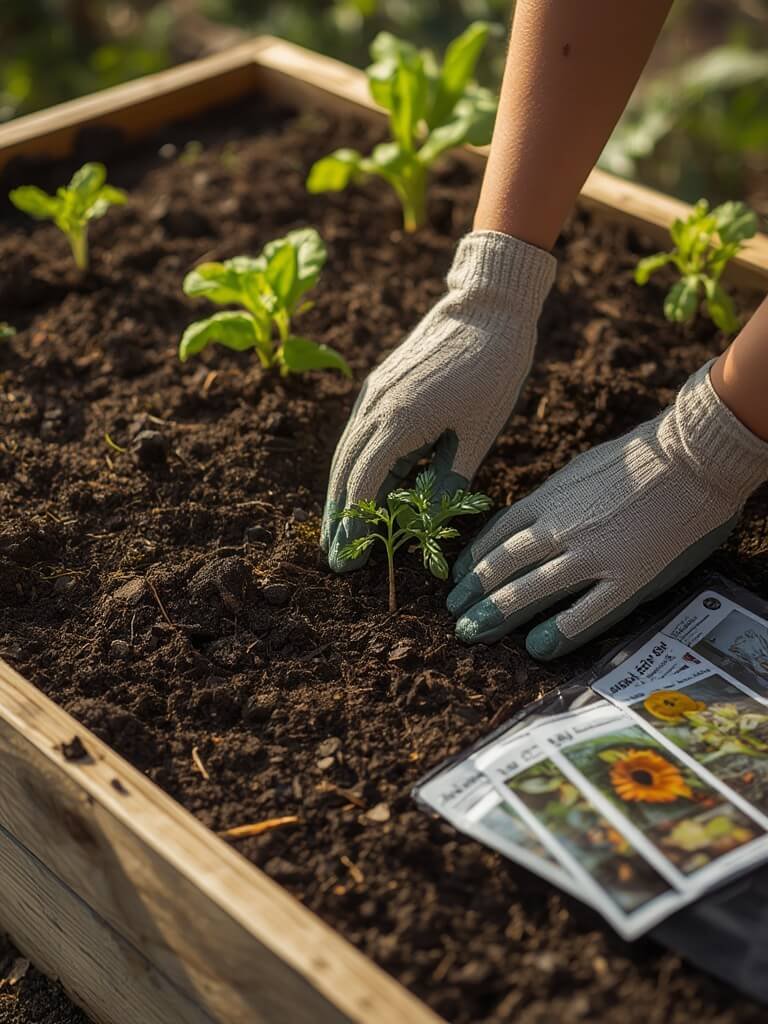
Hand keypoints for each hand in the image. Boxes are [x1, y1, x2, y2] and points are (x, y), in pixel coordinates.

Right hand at [321, 230, 555, 570]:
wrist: (488, 304)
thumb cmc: (493, 368)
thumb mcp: (477, 432)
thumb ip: (449, 479)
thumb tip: (426, 524)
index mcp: (398, 421)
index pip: (364, 487)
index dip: (353, 528)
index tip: (347, 562)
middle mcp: (376, 408)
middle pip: (344, 473)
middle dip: (337, 519)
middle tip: (334, 559)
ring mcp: (374, 394)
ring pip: (346, 453)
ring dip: (339, 495)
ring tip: (337, 531)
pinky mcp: (380, 385)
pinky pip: (358, 433)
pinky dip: (353, 466)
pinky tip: (359, 485)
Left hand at [447, 362, 767, 657]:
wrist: (692, 455)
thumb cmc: (640, 456)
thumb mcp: (580, 468)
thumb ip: (553, 497)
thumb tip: (533, 518)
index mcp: (548, 499)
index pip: (496, 535)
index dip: (473, 562)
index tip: (457, 580)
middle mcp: (559, 528)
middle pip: (502, 566)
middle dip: (473, 593)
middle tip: (454, 616)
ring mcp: (591, 555)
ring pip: (529, 590)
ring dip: (497, 614)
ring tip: (472, 632)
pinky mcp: (626, 578)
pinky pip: (584, 614)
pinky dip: (556, 633)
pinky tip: (536, 648)